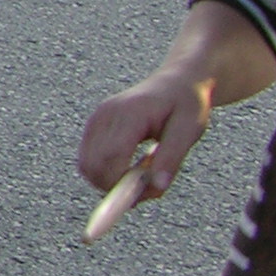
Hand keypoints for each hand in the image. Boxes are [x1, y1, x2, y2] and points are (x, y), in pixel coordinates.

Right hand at [81, 68, 217, 198]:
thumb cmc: (186, 103)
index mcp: (129, 113)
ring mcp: (96, 119)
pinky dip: (106, 173)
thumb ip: (172, 158)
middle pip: (92, 164)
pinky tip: (131, 168)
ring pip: (86, 165)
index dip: (122, 182)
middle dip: (115, 187)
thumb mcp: (190, 130)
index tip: (147, 194)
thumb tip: (156, 187)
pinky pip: (89, 159)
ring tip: (142, 176)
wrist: (176, 81)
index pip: (111, 156)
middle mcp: (105, 115)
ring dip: (109, 182)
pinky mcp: (94, 126)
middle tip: (148, 188)